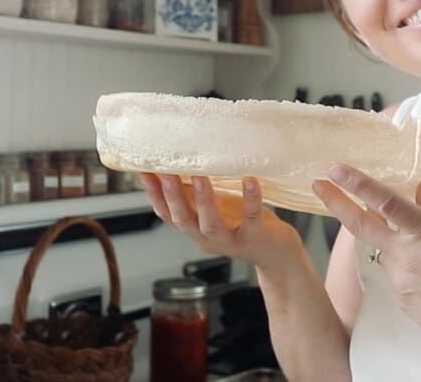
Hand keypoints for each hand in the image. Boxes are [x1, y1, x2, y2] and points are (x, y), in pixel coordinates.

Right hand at [140, 174, 303, 269]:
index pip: (167, 214)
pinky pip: (251, 218)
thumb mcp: (215, 209)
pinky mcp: (256, 238)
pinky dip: (251, 199)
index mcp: (196, 229)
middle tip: (165, 172)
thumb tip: (175, 166)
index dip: (154, 196)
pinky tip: (250, 180)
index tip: (144, 172)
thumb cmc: (244, 224)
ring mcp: (231, 240)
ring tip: (201, 177)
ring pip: (212, 224)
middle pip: (183, 220)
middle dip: (172, 197)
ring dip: (204, 201)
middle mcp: (208, 238)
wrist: (277, 255)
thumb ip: (196, 195)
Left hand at [313, 164, 420, 364]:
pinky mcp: (398, 299)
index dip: (356, 183)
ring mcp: (397, 278)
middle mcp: (404, 254)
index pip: (382, 201)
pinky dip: (407, 270)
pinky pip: (396, 276)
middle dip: (335, 202)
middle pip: (358, 224)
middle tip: (318, 185)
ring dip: (394, 245)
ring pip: (384, 252)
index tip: (335, 170)